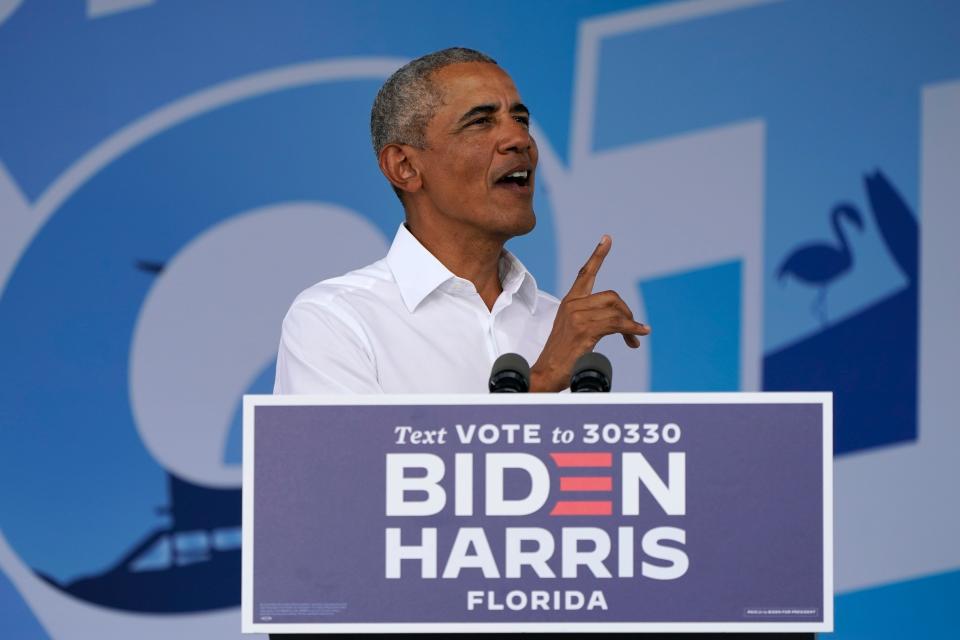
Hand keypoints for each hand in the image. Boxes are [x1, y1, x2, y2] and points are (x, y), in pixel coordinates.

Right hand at [530, 235, 649, 391]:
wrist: (546, 373)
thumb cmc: (562, 357)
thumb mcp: (574, 331)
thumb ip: (592, 319)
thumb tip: (623, 323)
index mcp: (569, 302)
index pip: (585, 273)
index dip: (598, 255)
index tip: (607, 239)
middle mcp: (572, 305)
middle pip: (612, 296)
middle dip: (626, 312)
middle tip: (632, 330)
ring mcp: (577, 316)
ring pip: (616, 311)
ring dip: (630, 326)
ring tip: (633, 340)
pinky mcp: (585, 330)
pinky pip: (617, 324)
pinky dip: (632, 330)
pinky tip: (638, 335)